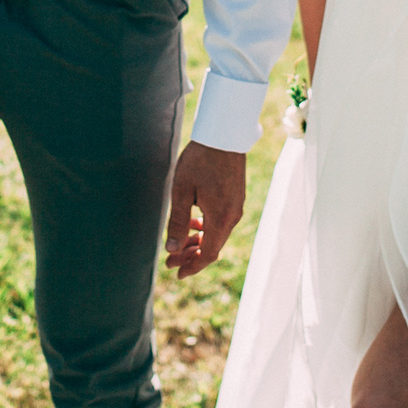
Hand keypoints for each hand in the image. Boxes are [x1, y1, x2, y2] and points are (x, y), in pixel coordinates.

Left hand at [163, 140, 246, 279]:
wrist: (224, 135)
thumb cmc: (200, 160)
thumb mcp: (181, 191)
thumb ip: (178, 223)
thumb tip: (172, 250)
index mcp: (220, 218)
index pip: (208, 253)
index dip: (192, 266)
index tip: (176, 272)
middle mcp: (232, 216)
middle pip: (213, 246)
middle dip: (191, 255)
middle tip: (171, 259)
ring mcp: (236, 207)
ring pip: (217, 234)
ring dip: (199, 241)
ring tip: (179, 242)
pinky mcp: (236, 198)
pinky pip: (222, 222)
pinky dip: (207, 228)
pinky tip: (194, 221)